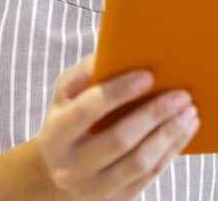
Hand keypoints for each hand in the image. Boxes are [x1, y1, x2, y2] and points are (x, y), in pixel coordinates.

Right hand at [31, 52, 199, 198]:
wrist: (55, 173)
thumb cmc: (65, 121)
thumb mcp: (63, 96)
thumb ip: (83, 74)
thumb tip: (111, 55)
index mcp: (56, 133)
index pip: (88, 109)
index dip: (118, 92)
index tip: (147, 76)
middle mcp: (72, 165)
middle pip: (119, 139)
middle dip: (153, 115)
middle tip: (180, 95)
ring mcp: (94, 187)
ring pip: (138, 162)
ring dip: (168, 136)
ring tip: (188, 113)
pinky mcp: (115, 199)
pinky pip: (148, 176)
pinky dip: (169, 152)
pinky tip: (182, 132)